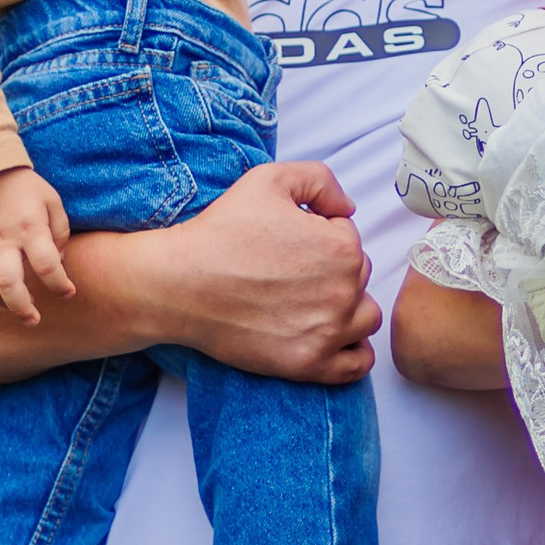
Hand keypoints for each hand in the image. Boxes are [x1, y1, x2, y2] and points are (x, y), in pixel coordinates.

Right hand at [0, 164, 74, 324]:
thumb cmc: (25, 189)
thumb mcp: (53, 202)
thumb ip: (61, 234)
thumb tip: (57, 264)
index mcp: (30, 228)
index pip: (48, 266)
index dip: (61, 285)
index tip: (68, 292)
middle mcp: (4, 241)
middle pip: (9, 285)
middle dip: (24, 308)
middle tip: (34, 320)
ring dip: (6, 304)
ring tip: (20, 305)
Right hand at [134, 157, 380, 382]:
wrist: (181, 284)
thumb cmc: (221, 232)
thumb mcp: (270, 179)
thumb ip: (320, 179)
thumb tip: (345, 208)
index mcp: (341, 247)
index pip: (348, 237)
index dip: (319, 234)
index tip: (288, 243)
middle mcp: (343, 291)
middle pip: (358, 276)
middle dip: (332, 269)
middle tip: (290, 271)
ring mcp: (329, 332)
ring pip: (364, 318)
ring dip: (348, 307)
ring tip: (313, 302)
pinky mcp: (309, 364)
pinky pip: (356, 365)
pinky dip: (352, 351)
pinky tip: (331, 337)